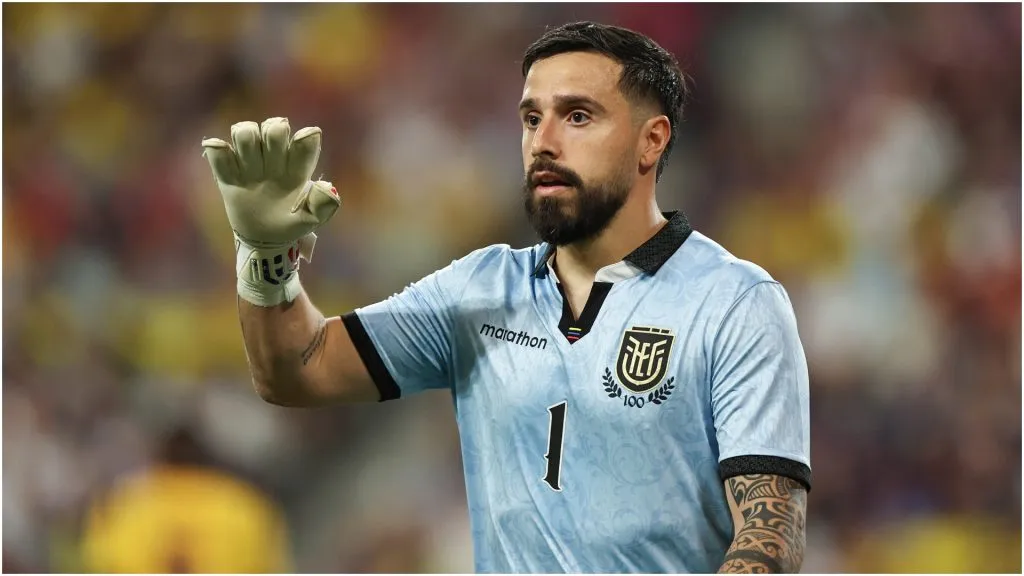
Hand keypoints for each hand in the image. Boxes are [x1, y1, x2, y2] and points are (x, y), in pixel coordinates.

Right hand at [201, 117, 339, 245]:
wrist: (264, 239)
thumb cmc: (291, 224)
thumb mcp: (310, 219)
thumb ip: (323, 205)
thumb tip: (327, 186)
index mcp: (298, 167)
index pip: (304, 141)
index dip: (305, 139)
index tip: (302, 146)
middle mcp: (275, 159)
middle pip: (273, 128)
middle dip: (273, 134)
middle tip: (271, 156)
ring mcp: (250, 164)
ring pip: (246, 132)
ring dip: (247, 140)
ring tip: (249, 163)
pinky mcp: (229, 174)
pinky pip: (219, 153)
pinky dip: (219, 151)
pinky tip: (226, 161)